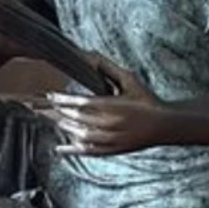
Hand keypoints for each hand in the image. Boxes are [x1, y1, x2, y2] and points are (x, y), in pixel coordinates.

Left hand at [39, 57, 169, 156]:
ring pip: (80, 135)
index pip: (83, 103)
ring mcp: (111, 140)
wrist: (164, 125)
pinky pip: (88, 151)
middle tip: (44, 107)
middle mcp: (111, 124)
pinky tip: (60, 148)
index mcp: (115, 106)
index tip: (51, 96)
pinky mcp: (112, 151)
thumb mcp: (130, 81)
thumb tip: (90, 55)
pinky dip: (73, 150)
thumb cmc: (146, 100)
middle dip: (59, 112)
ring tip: (54, 119)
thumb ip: (109, 69)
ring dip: (65, 127)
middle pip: (78, 119)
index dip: (64, 100)